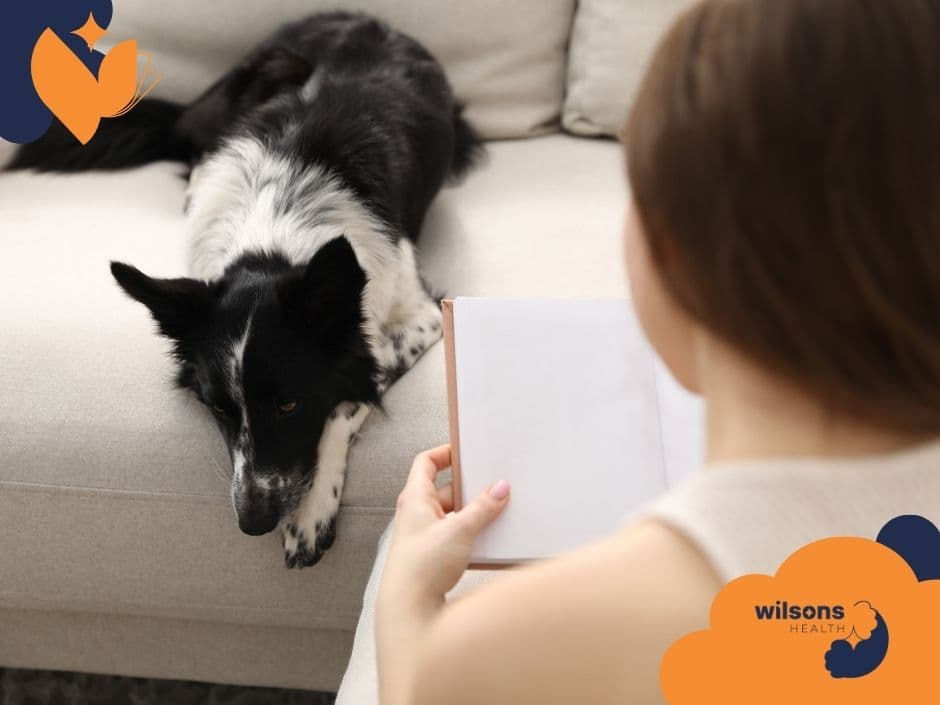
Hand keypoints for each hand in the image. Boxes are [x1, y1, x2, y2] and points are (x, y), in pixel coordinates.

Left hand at [379, 444, 510, 612]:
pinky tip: (487, 538)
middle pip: (444, 488)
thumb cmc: (422, 566)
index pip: (426, 462)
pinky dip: (469, 531)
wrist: (408, 608)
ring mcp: (422, 534)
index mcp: (415, 497)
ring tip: (495, 511)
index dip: (445, 452)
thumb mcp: (459, 530)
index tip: (467, 451)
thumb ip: (482, 508)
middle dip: (468, 486)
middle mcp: (415, 513)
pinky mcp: (431, 554)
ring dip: (471, 512)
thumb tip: (500, 487)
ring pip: (451, 513)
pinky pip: (453, 533)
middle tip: (491, 482)